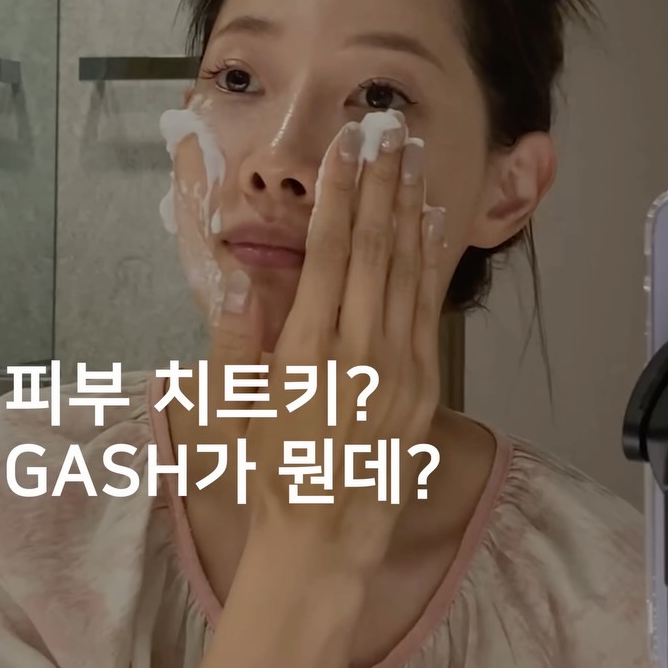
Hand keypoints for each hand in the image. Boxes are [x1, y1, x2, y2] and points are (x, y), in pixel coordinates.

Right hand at [213, 113, 446, 574]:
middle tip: (388, 130)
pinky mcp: (424, 382)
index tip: (345, 148)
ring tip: (413, 158)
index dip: (338, 193)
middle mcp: (360, 347)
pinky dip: (431, 260)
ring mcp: (399, 364)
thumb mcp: (234, 410)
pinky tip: (433, 223)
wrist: (324, 537)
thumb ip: (238, 342)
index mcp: (308, 349)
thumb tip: (237, 279)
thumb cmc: (270, 471)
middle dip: (380, 182)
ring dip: (409, 208)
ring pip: (406, 268)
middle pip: (373, 246)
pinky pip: (429, 307)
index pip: (327, 251)